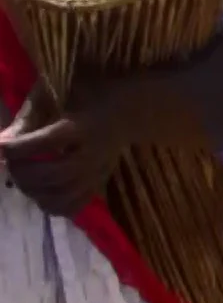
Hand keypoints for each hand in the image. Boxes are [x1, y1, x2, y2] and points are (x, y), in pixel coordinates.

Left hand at [0, 79, 149, 216]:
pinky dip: (50, 205)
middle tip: (10, 162)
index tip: (0, 147)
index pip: (48, 142)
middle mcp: (94, 153)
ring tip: (22, 176)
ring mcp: (97, 173)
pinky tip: (39, 191)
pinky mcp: (97, 185)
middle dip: (24, 171)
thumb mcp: (56, 95)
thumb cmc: (88, 95)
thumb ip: (27, 118)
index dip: (19, 148)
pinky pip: (72, 206)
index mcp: (85, 125)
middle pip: (56, 173)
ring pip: (63, 195)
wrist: (129, 111)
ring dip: (33, 190)